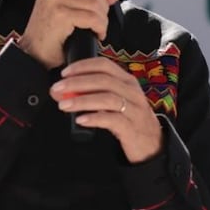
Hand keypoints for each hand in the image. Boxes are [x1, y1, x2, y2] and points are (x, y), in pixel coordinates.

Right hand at [17, 0, 117, 69]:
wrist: (34, 52)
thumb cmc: (50, 31)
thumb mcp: (68, 7)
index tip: (101, 2)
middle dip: (103, 7)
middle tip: (99, 20)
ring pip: (96, 3)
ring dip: (102, 19)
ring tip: (97, 29)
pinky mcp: (60, 14)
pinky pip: (92, 17)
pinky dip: (100, 28)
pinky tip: (96, 34)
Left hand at [49, 57, 163, 162]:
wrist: (151, 143)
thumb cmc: (129, 118)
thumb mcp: (115, 101)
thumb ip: (94, 93)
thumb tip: (63, 91)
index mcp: (126, 81)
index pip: (104, 65)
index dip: (83, 66)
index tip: (64, 73)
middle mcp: (132, 92)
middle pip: (103, 80)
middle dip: (77, 83)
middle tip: (58, 89)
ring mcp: (134, 109)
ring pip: (107, 98)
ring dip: (82, 100)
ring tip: (64, 105)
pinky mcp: (132, 128)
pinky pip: (112, 120)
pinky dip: (94, 118)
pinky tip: (80, 119)